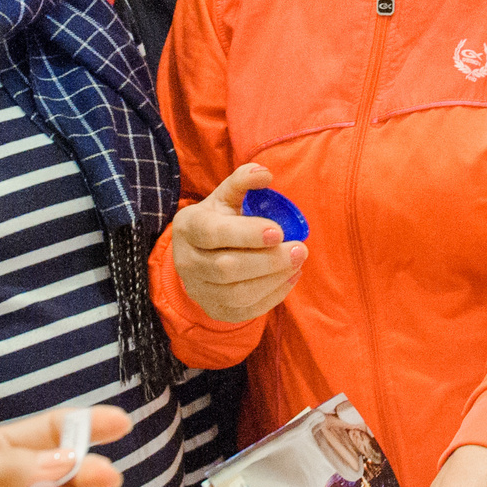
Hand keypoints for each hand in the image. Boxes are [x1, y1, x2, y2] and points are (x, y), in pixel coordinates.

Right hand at [172, 163, 305, 324]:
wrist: (198, 255)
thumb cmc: (218, 220)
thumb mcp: (225, 196)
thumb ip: (243, 181)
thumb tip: (266, 174)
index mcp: (188, 227)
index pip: (214, 233)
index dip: (247, 234)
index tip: (279, 231)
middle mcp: (187, 262)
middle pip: (227, 268)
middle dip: (268, 260)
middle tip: (300, 249)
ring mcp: (199, 290)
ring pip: (237, 294)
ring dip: (273, 280)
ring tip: (297, 263)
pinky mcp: (215, 311)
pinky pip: (245, 311)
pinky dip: (273, 296)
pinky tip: (290, 277)